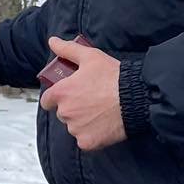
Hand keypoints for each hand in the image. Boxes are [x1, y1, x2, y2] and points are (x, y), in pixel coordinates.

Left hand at [39, 36, 125, 150]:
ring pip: (74, 127)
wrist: (135, 98)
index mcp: (62, 93)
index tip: (69, 96)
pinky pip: (85, 140)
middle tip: (91, 101)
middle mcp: (65, 113)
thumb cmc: (113, 76)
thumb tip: (52, 41)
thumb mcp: (90, 56)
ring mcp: (76, 129)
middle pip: (63, 114)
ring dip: (83, 122)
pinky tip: (104, 125)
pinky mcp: (87, 142)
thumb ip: (68, 50)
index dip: (56, 98)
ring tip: (100, 113)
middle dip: (73, 109)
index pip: (47, 101)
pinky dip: (92, 135)